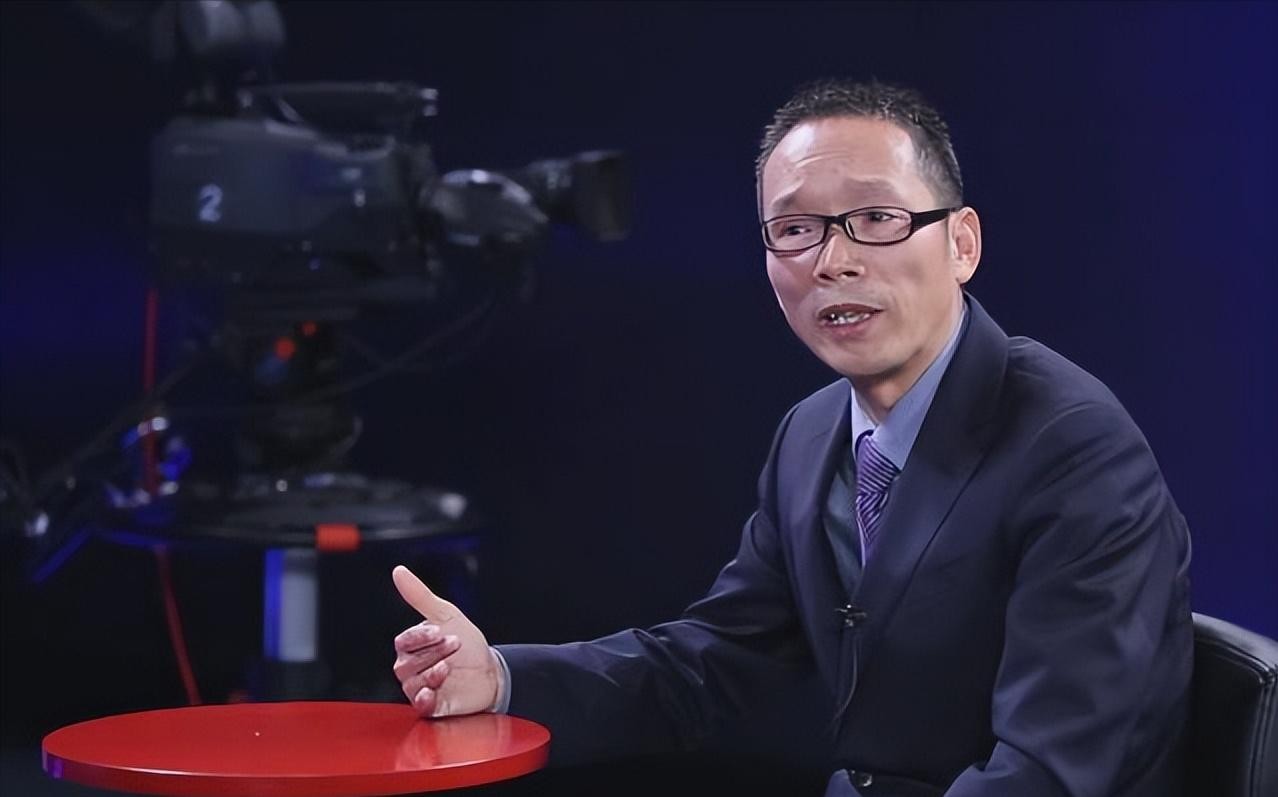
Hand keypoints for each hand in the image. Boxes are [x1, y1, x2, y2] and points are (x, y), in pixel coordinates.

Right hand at [391, 565, 500, 716]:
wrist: (491, 671)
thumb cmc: (467, 644)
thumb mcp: (446, 615)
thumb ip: (420, 595)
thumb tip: (398, 571)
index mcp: (411, 646)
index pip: (404, 641)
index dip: (421, 636)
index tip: (439, 631)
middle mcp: (411, 668)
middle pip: (408, 663)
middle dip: (434, 652)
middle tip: (455, 644)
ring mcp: (420, 688)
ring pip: (414, 683)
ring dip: (434, 673)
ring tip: (450, 667)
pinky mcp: (432, 706)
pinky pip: (420, 706)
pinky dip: (424, 700)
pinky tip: (432, 691)